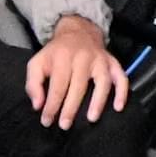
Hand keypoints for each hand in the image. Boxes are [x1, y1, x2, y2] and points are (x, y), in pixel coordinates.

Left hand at [24, 15, 128, 129]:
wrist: (78, 32)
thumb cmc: (56, 53)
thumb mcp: (37, 63)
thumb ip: (33, 84)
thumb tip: (37, 105)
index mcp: (62, 57)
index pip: (57, 85)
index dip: (52, 105)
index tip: (47, 121)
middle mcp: (83, 57)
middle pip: (78, 85)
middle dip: (71, 108)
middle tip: (65, 125)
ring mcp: (100, 60)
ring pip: (102, 81)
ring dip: (98, 101)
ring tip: (91, 118)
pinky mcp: (112, 62)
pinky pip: (121, 77)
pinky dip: (122, 92)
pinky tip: (118, 107)